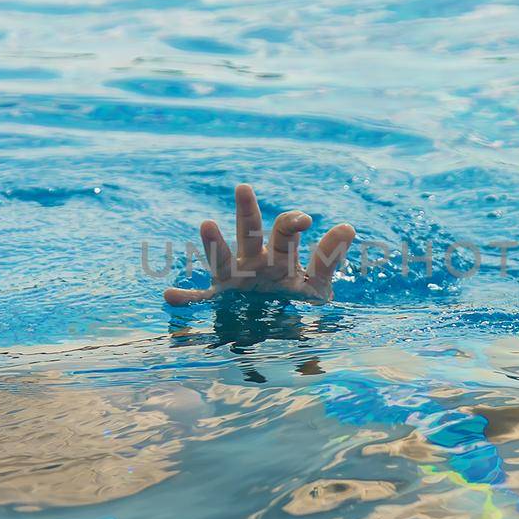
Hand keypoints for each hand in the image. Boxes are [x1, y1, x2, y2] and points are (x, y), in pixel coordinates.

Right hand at [164, 183, 355, 305]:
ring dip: (214, 244)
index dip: (294, 224)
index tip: (309, 219)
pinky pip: (200, 300)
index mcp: (282, 257)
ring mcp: (236, 280)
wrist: (275, 330)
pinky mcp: (219, 299)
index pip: (288, 233)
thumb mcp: (317, 287)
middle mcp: (258, 263)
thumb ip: (328, 258)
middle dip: (247, 212)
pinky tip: (170, 296)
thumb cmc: (297, 303)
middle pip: (251, 234)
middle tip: (244, 188)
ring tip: (206, 224)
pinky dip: (187, 299)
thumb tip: (348, 226)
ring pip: (222, 260)